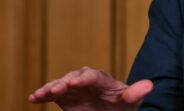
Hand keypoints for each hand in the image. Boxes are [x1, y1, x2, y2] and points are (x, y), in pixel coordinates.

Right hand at [28, 66, 152, 110]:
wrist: (110, 110)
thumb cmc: (122, 104)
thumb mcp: (129, 101)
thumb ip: (135, 93)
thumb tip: (150, 85)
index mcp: (102, 79)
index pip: (93, 76)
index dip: (85, 78)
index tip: (77, 81)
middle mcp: (86, 80)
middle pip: (74, 78)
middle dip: (66, 82)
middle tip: (57, 89)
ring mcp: (74, 88)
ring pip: (61, 84)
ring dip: (51, 87)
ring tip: (42, 94)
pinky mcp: (64, 96)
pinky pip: (51, 93)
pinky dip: (42, 94)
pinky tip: (33, 98)